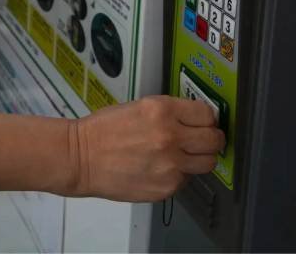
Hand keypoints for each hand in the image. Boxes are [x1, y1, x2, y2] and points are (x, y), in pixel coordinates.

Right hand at [71, 96, 223, 201]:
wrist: (81, 158)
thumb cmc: (104, 130)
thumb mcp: (139, 107)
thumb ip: (169, 113)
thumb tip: (194, 120)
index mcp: (162, 110)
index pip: (207, 114)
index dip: (207, 119)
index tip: (203, 122)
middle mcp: (171, 137)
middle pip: (214, 140)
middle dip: (211, 139)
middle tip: (202, 140)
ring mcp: (170, 165)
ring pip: (206, 163)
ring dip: (199, 159)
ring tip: (183, 156)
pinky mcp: (166, 187)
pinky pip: (186, 180)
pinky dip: (179, 175)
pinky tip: (161, 168)